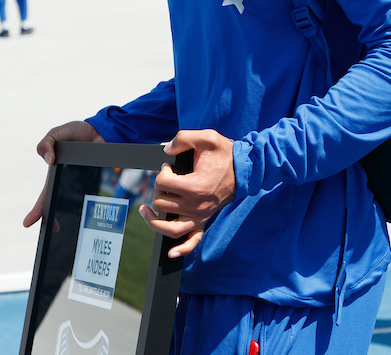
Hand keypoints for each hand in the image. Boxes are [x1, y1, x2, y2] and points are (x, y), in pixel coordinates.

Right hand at [23, 121, 104, 227]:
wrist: (100, 128)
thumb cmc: (76, 133)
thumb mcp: (56, 133)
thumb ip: (46, 143)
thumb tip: (49, 160)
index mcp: (55, 172)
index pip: (45, 194)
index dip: (37, 209)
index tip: (27, 223)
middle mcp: (68, 180)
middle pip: (59, 203)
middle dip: (54, 218)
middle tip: (54, 230)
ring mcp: (82, 180)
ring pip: (76, 201)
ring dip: (73, 213)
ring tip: (72, 227)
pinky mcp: (96, 178)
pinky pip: (93, 192)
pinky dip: (91, 201)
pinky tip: (92, 210)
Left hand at [142, 130, 235, 255]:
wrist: (245, 169)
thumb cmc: (225, 154)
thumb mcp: (207, 138)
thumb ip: (183, 138)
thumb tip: (166, 150)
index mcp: (194, 186)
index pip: (162, 183)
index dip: (162, 172)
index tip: (169, 167)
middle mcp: (195, 206)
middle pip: (161, 203)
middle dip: (159, 189)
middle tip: (168, 180)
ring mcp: (200, 216)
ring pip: (168, 227)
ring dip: (153, 220)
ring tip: (145, 210)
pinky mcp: (204, 221)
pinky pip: (192, 241)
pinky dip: (181, 249)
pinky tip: (171, 253)